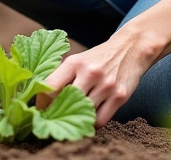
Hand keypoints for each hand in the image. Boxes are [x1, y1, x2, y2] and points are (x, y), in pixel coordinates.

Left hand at [40, 28, 158, 126]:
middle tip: (54, 119)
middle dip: (57, 114)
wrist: (131, 48)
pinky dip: (92, 123)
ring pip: (83, 114)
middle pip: (66, 102)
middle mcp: (90, 73)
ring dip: (76, 119)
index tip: (40, 110)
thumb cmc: (99, 58)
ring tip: (72, 119)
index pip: (50, 87)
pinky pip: (100, 120)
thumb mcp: (78, 60)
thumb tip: (40, 100)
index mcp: (75, 63)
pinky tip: (89, 117)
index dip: (41, 103)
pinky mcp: (120, 96)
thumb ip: (62, 77)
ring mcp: (106, 85)